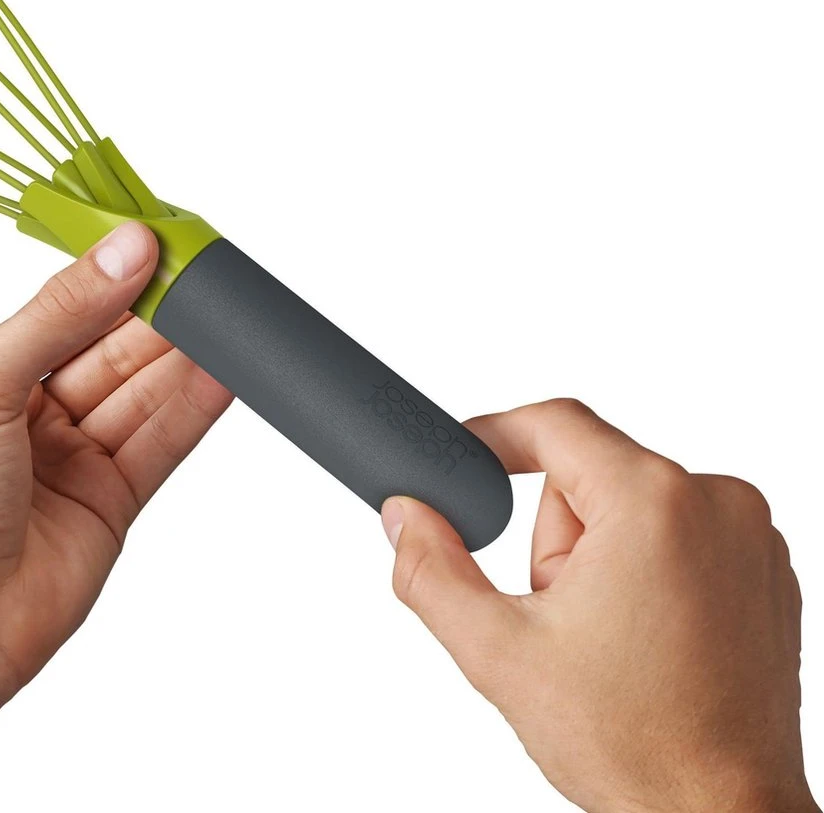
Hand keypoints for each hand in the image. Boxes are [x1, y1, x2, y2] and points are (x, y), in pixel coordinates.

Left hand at [0, 222, 231, 811]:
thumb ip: (59, 315)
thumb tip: (121, 251)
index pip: (69, 309)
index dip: (116, 275)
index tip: (162, 240)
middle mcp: (39, 412)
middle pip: (117, 347)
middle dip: (162, 311)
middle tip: (209, 273)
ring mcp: (81, 456)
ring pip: (147, 390)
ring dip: (189, 353)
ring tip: (231, 313)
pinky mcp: (117, 498)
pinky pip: (165, 439)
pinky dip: (198, 405)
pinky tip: (227, 370)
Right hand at [382, 399, 815, 812]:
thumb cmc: (637, 745)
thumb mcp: (499, 653)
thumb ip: (431, 571)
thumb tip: (404, 516)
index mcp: (655, 503)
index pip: (554, 423)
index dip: (494, 435)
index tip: (463, 458)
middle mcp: (718, 503)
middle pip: (589, 477)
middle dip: (555, 540)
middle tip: (559, 616)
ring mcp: (750, 537)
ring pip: (631, 506)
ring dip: (599, 557)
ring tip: (607, 639)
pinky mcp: (765, 569)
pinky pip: (678, 534)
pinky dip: (646, 570)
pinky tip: (644, 641)